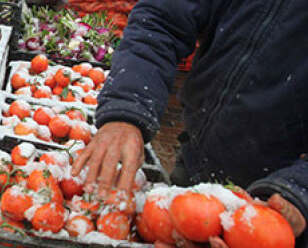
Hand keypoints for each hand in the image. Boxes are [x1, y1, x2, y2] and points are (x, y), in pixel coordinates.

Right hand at [70, 121, 144, 196]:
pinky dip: (78, 163)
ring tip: (89, 190)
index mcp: (131, 147)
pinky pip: (84, 153)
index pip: (128, 167)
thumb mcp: (138, 154)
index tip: (121, 197)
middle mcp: (116, 143)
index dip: (125, 183)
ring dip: (91, 175)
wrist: (123, 121)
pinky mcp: (93, 141)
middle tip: (102, 196)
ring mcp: (102, 141)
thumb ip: (130, 170)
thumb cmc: (132, 143)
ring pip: (95, 159)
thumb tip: (118, 187)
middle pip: (110, 163)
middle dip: (105, 181)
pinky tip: (74, 174)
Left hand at [153, 194, 304, 246]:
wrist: (268, 221)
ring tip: (160, 242)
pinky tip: (157, 237)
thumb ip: (281, 210)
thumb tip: (274, 199)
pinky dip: (171, 243)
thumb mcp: (285, 217)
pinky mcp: (201, 243)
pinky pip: (185, 244)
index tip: (215, 239)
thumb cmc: (277, 221)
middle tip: (179, 238)